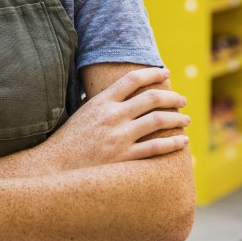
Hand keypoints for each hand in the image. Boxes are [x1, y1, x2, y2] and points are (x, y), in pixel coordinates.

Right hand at [44, 67, 189, 171]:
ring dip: (177, 118)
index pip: (132, 79)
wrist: (55, 168)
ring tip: (186, 119)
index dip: (152, 73)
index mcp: (101, 102)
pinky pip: (156, 148)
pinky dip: (173, 143)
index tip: (165, 72)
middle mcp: (112, 116)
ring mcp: (119, 138)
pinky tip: (183, 142)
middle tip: (182, 100)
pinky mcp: (124, 159)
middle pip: (151, 98)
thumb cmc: (68, 141)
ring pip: (158, 121)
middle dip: (172, 97)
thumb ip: (102, 103)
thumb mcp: (82, 114)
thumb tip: (120, 93)